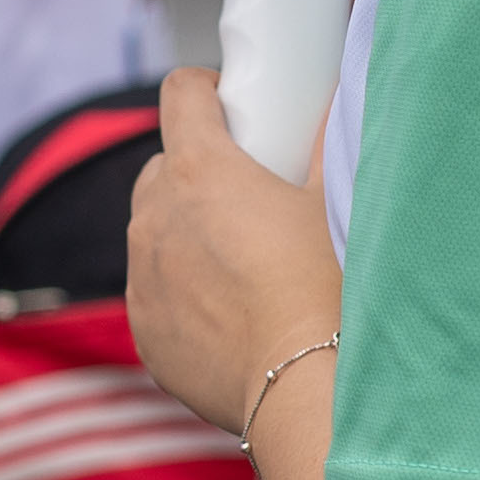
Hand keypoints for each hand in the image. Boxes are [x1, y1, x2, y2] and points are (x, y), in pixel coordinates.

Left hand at [125, 65, 340, 441]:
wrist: (303, 387)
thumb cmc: (326, 286)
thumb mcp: (335, 202)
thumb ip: (326, 144)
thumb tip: (337, 103)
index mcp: (200, 170)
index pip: (181, 94)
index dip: (206, 91)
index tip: (231, 104)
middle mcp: (155, 216)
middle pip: (163, 166)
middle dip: (197, 170)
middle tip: (247, 194)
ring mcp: (142, 276)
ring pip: (153, 231)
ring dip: (185, 233)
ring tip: (243, 261)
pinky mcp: (144, 330)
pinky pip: (155, 291)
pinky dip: (181, 291)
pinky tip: (231, 312)